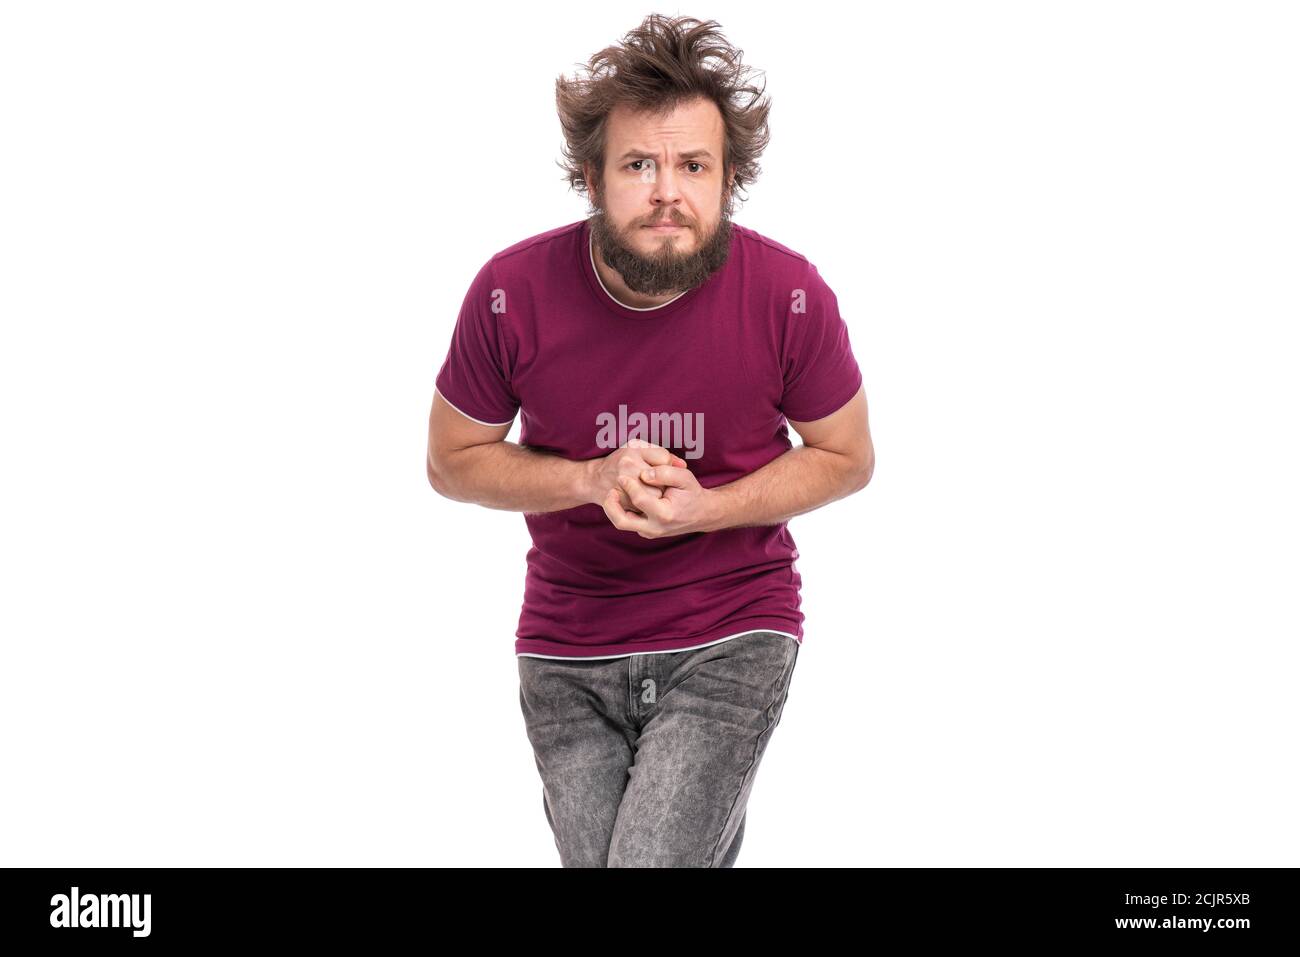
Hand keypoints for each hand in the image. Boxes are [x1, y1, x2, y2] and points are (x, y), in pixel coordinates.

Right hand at [584, 438, 687, 512]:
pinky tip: (645, 502)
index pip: (664, 459)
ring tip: (651, 491)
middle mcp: (627, 464)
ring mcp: (624, 483)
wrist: (594, 480)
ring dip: (658, 495)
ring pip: (656, 494)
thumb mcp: (639, 449)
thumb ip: (662, 455)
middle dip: (664, 482)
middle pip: (662, 478)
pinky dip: (650, 506)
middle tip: (657, 483)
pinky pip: (646, 506)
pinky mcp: (623, 500)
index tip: (660, 468)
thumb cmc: (622, 461)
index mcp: (633, 448)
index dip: (666, 466)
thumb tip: (682, 466)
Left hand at [601, 461, 716, 538]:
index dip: (629, 485)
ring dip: (613, 509)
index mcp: (665, 514)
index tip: (622, 474)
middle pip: (622, 521)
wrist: (702, 514)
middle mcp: (655, 528)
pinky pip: (629, 523)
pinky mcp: (647, 533)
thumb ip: (665, 472)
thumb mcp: (685, 477)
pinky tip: (623, 496)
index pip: (639, 499)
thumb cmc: (692, 493)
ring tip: (613, 493)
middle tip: (610, 490)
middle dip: (611, 505)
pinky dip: (622, 510)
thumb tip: (644, 473)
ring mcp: (650, 533)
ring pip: (622, 524)